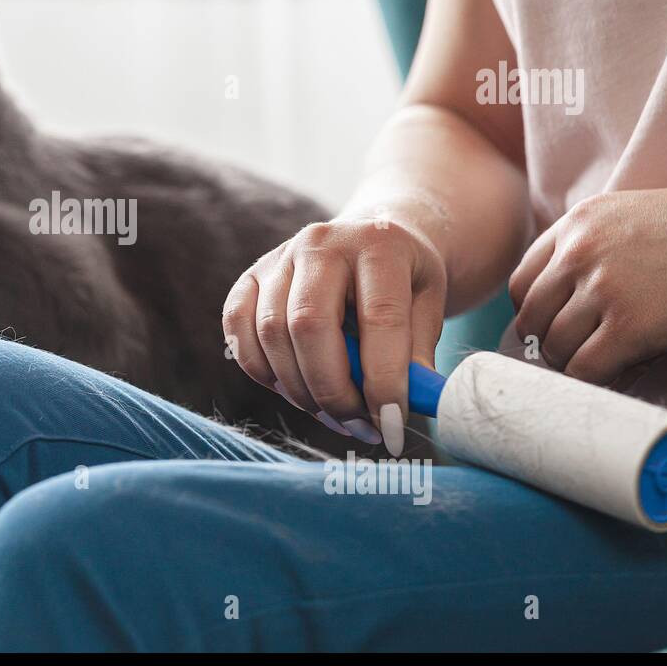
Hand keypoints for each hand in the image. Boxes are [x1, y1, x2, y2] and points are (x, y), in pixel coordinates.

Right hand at [222, 216, 446, 454]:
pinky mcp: (250, 278)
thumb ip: (416, 356)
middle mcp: (320, 244)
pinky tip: (295, 389)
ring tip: (334, 414)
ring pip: (270, 334)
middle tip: (358, 425)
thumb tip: (394, 414)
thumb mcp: (428, 307)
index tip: (392, 425)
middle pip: (309, 325)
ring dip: (300, 390)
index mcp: (378, 244)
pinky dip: (262, 371)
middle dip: (332, 390)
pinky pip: (238, 331)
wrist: (371, 239)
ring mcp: (279, 258)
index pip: (379, 318)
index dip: (384, 380)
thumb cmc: (404, 281)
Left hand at [509, 186, 666, 384]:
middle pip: (532, 319)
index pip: (523, 283)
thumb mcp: (633, 217)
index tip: (556, 327)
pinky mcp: (632, 327)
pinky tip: (621, 373)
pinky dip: (597, 380)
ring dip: (574, 364)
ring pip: (555, 348)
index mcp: (578, 223)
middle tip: (579, 352)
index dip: (537, 313)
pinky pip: (585, 370)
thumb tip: (564, 299)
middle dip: (550, 342)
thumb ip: (593, 246)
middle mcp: (579, 253)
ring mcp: (603, 290)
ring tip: (604, 362)